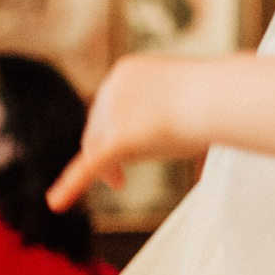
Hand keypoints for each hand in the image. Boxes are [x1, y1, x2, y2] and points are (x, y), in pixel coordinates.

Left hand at [47, 54, 203, 210]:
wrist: (218, 97)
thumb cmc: (216, 96)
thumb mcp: (184, 95)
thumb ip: (168, 109)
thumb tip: (176, 122)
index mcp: (126, 72)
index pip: (109, 106)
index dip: (114, 129)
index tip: (127, 149)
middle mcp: (111, 88)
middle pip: (98, 127)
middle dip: (107, 152)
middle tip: (117, 181)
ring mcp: (113, 113)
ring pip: (98, 147)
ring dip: (108, 167)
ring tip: (118, 183)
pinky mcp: (117, 139)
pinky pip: (87, 166)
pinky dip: (70, 186)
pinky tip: (56, 203)